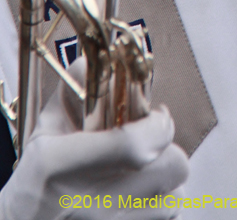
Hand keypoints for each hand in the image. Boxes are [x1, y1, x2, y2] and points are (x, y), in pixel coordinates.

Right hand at [0, 62, 188, 219]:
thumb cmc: (34, 185)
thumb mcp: (44, 133)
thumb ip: (70, 93)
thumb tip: (89, 60)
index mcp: (61, 164)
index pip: (132, 144)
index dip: (156, 125)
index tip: (155, 113)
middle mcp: (90, 200)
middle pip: (169, 168)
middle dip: (168, 149)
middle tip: (152, 142)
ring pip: (173, 197)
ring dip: (166, 181)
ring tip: (145, 171)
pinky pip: (164, 218)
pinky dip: (158, 205)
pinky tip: (139, 197)